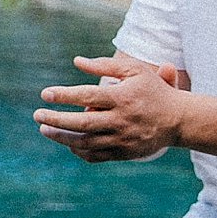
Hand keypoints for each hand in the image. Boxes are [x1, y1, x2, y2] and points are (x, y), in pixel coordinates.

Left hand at [36, 53, 188, 162]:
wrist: (179, 120)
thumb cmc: (152, 90)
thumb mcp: (134, 71)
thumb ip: (105, 64)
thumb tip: (76, 61)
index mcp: (123, 98)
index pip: (88, 96)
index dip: (64, 95)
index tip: (45, 94)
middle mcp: (122, 120)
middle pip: (83, 123)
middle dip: (56, 120)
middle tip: (37, 115)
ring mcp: (123, 139)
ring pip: (87, 142)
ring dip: (62, 137)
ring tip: (44, 129)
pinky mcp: (125, 153)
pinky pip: (97, 156)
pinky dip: (79, 151)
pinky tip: (67, 143)